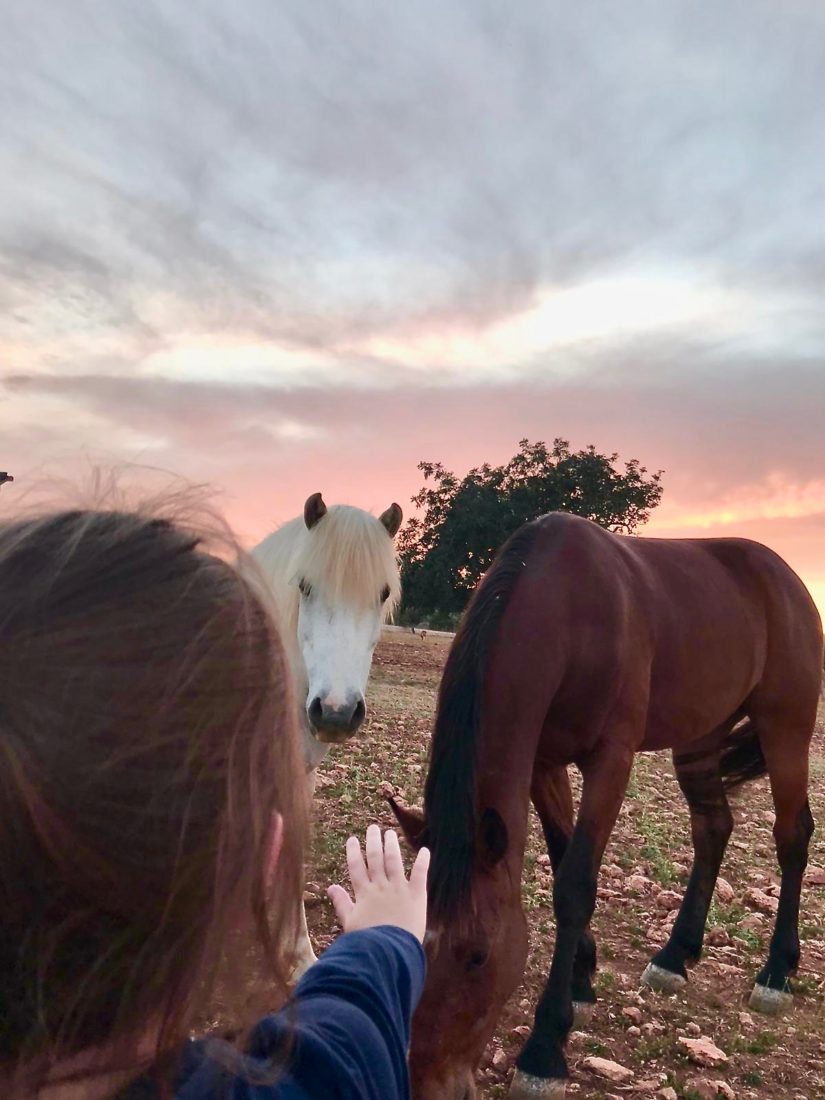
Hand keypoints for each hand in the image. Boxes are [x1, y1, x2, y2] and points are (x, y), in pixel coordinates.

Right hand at [328, 824, 429, 942]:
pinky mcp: (416, 895)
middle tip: (373, 828)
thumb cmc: (367, 942)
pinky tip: (425, 850)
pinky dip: (423, 861)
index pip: (356, 867)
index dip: (353, 852)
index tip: (352, 839)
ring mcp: (399, 888)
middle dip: (373, 841)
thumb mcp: (350, 923)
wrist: (389, 951)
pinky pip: (420, 874)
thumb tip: (330, 887)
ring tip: (390, 833)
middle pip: (375, 858)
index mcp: (364, 893)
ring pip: (394, 861)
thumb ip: (341, 903)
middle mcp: (380, 886)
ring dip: (391, 845)